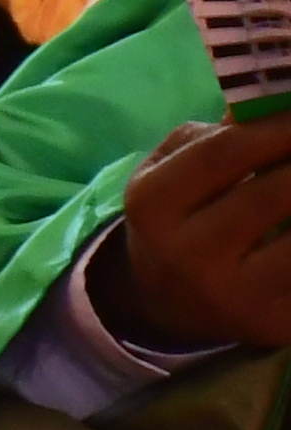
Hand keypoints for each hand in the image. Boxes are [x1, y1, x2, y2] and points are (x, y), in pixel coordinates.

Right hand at [112, 117, 290, 350]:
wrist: (167, 304)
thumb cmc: (175, 222)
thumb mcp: (170, 174)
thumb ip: (215, 138)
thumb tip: (272, 104)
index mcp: (153, 205)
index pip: (223, 154)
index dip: (276, 128)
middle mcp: (189, 254)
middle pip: (271, 196)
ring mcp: (235, 296)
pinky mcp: (273, 325)